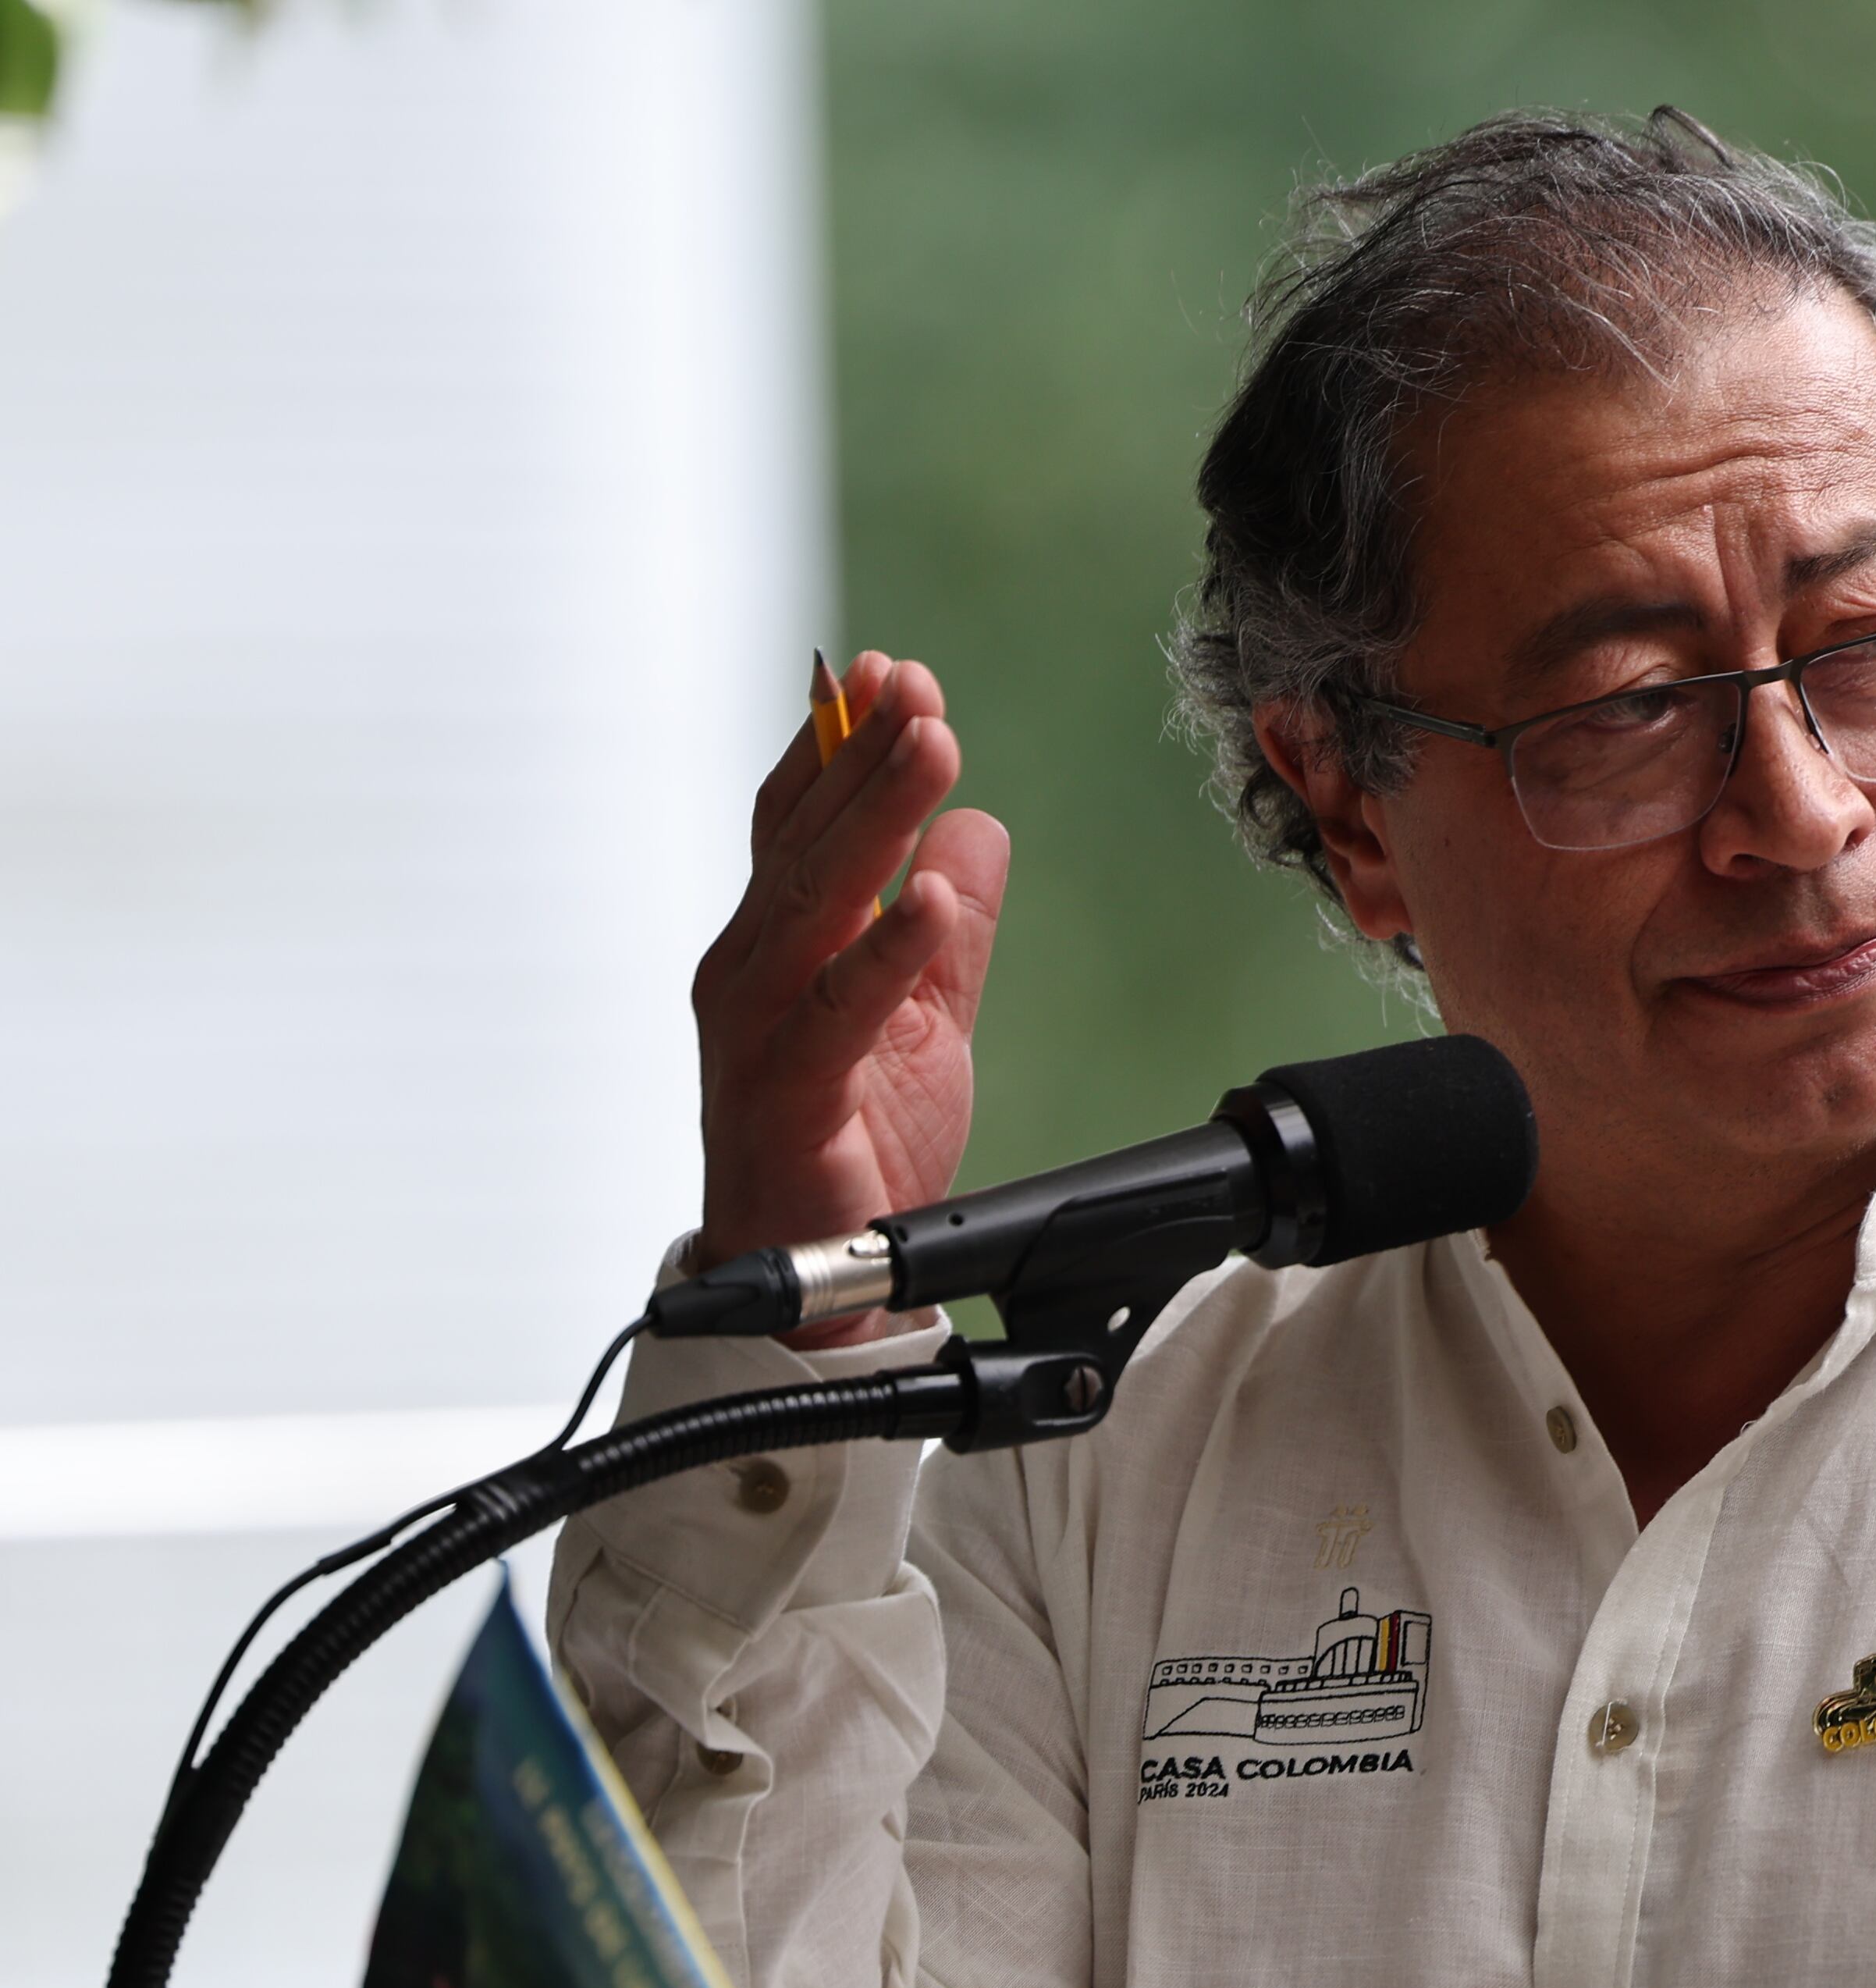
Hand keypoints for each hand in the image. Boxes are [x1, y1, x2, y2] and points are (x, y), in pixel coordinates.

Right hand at [692, 652, 1010, 1342]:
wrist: (817, 1274)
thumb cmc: (854, 1143)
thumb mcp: (927, 1017)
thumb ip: (949, 929)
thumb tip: (975, 827)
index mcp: (776, 943)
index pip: (801, 821)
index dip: (841, 744)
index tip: (893, 674)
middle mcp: (750, 969)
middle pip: (806, 839)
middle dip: (862, 754)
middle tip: (915, 684)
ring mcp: (757, 1027)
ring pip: (816, 902)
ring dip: (876, 818)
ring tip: (931, 746)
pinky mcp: (786, 1091)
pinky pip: (842, 1009)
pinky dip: (890, 952)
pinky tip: (934, 902)